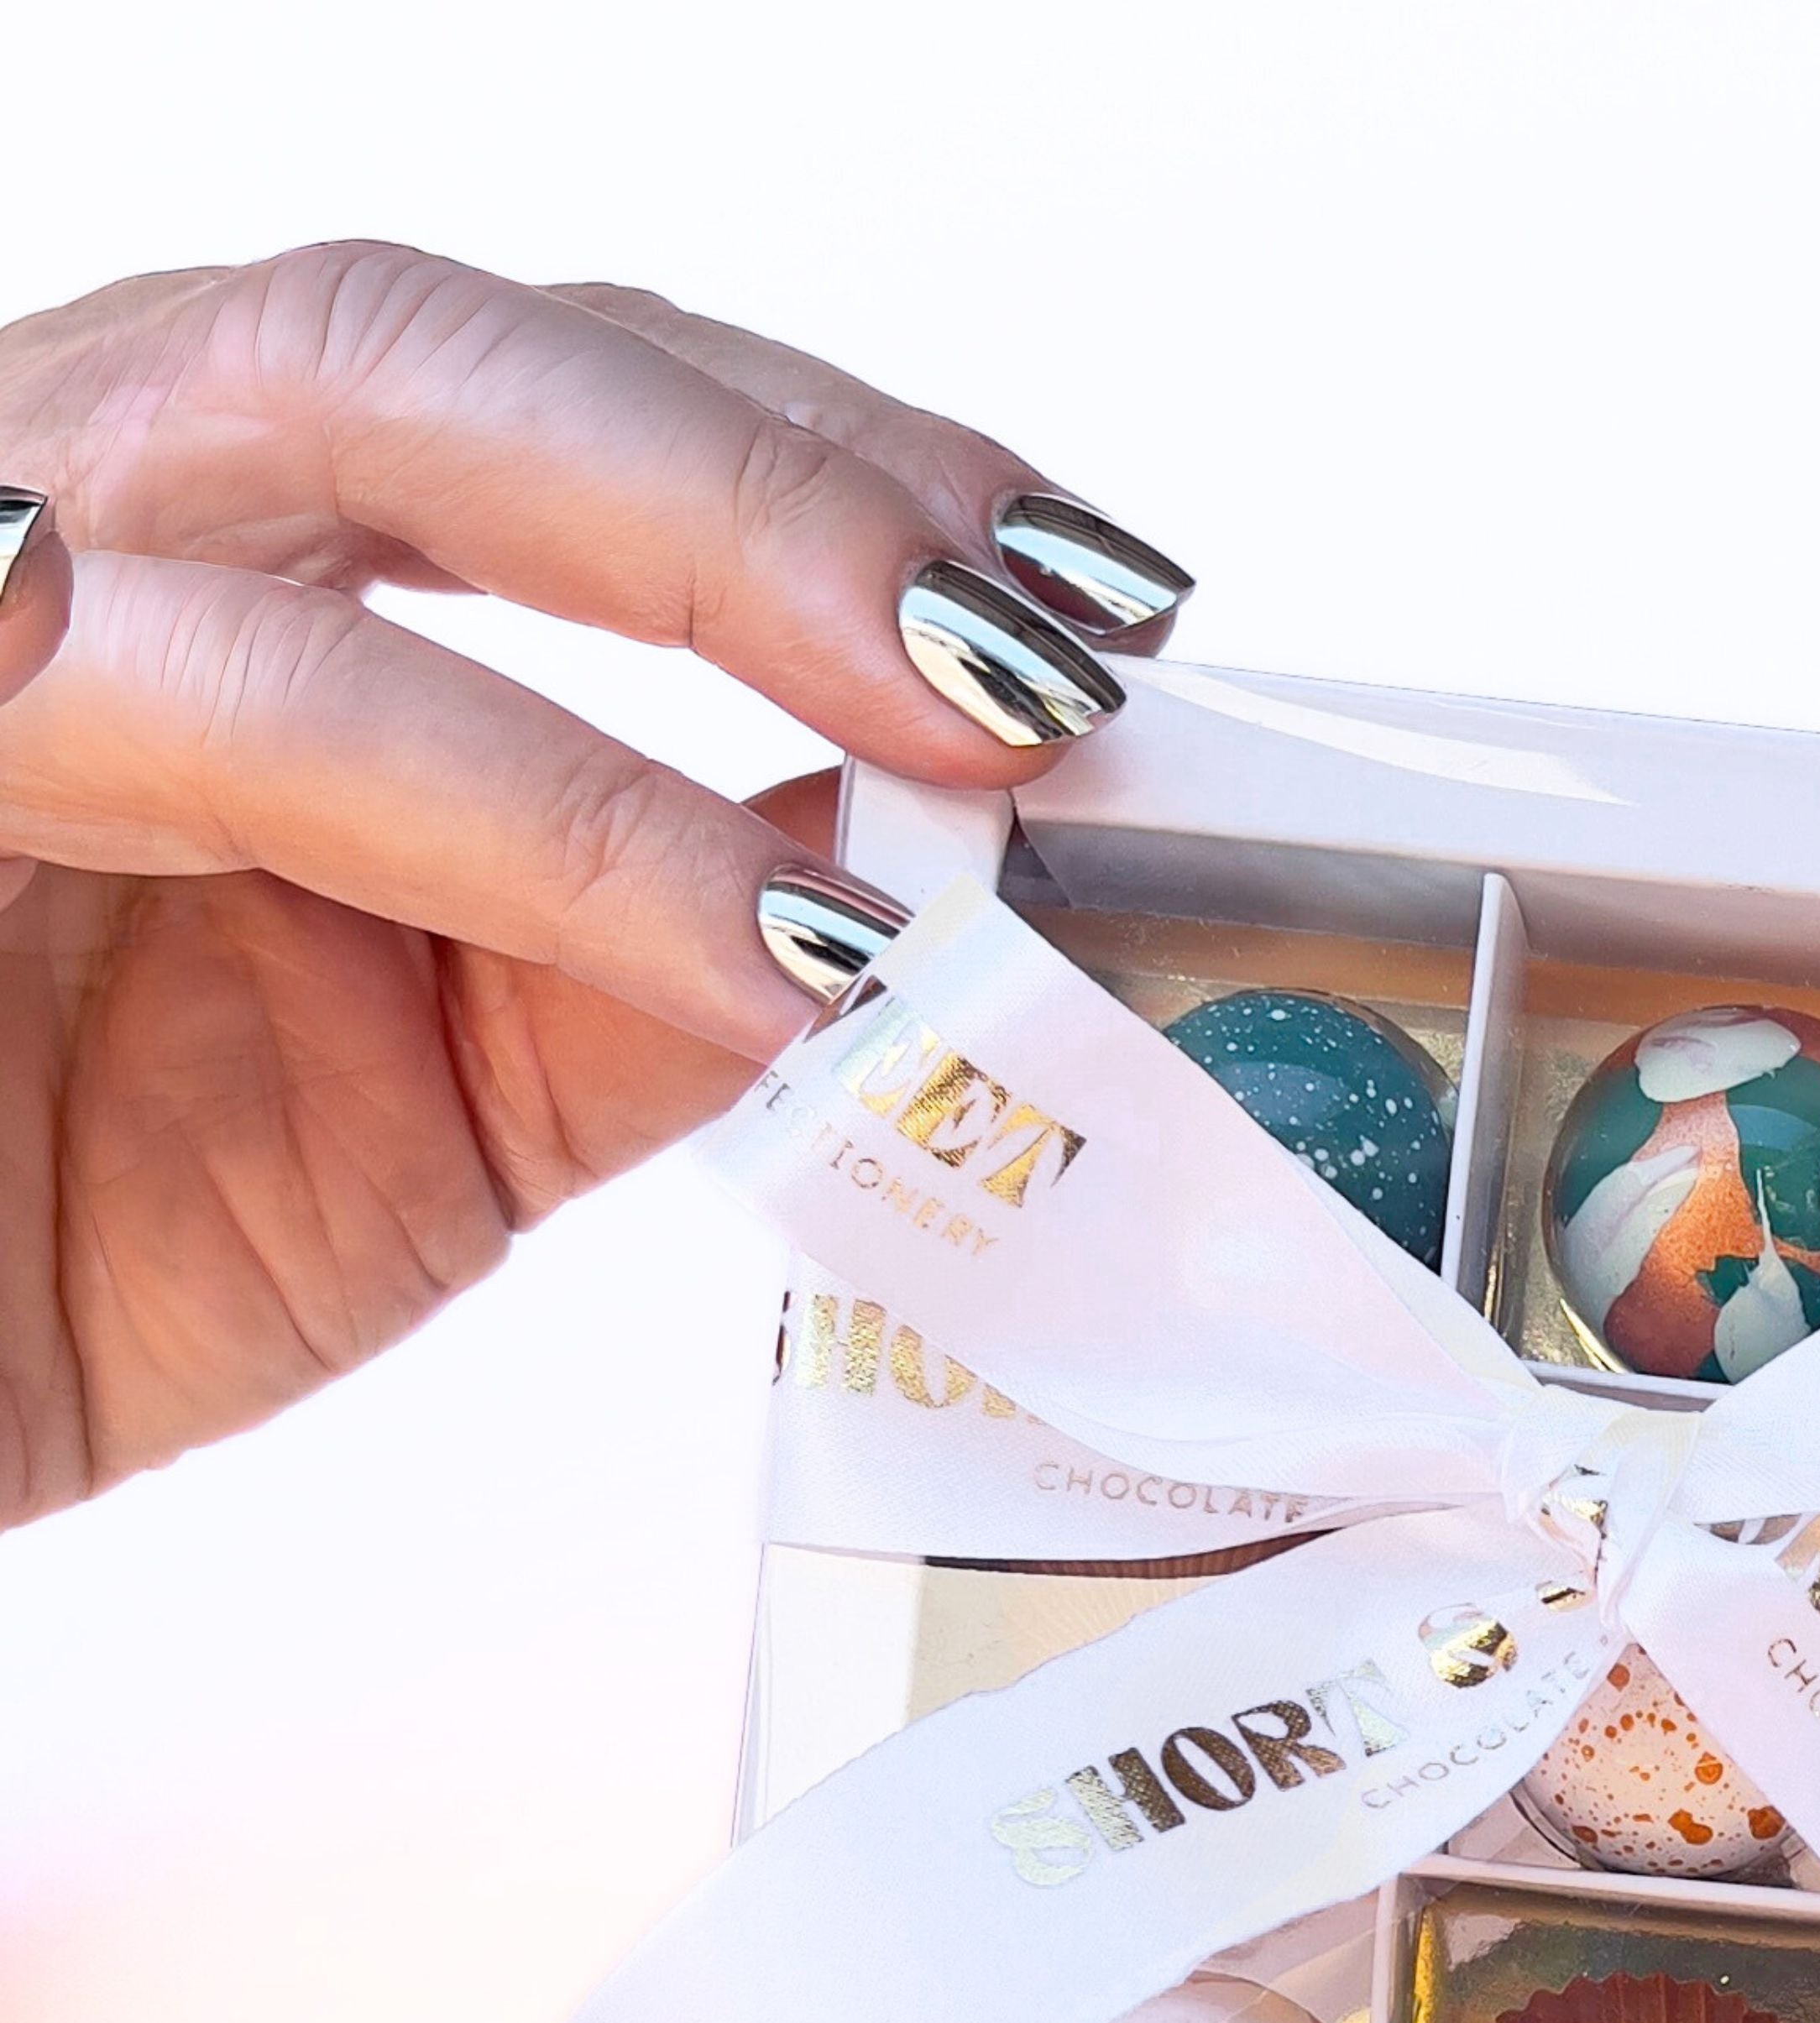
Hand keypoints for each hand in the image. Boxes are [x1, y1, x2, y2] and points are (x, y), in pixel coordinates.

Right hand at [0, 242, 1194, 1525]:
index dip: (822, 467)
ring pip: (326, 426)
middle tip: (1049, 637)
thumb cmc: (52, 1239)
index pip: (544, 411)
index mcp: (221, 577)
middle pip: (449, 349)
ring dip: (699, 567)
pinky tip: (751, 949)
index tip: (1079, 592)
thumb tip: (933, 884)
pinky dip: (526, 817)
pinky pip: (205, 697)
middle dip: (785, 474)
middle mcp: (78, 517)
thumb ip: (656, 970)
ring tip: (961, 750)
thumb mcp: (441, 1111)